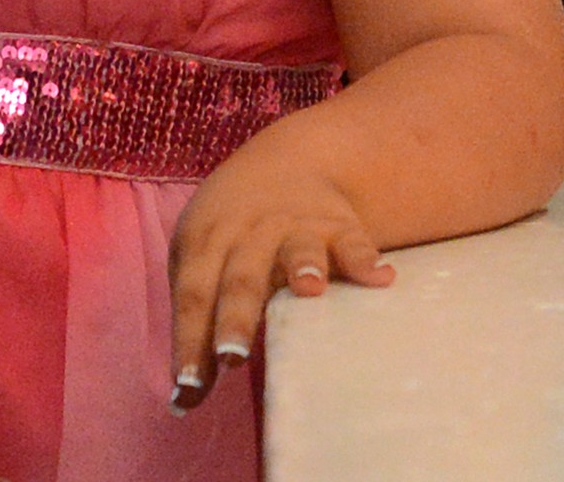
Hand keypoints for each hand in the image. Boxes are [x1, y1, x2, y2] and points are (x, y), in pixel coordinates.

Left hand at [167, 153, 393, 412]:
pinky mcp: (338, 225)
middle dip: (234, 317)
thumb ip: (197, 323)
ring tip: (309, 289)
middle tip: (230, 357)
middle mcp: (248, 231)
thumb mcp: (203, 259)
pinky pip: (352, 240)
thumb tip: (184, 401)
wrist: (287, 162)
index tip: (187, 387)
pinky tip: (379, 277)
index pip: (192, 294)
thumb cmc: (231, 234)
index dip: (189, 339)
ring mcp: (295, 226)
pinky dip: (364, 257)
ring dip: (302, 266)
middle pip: (239, 277)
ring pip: (297, 247)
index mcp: (205, 241)